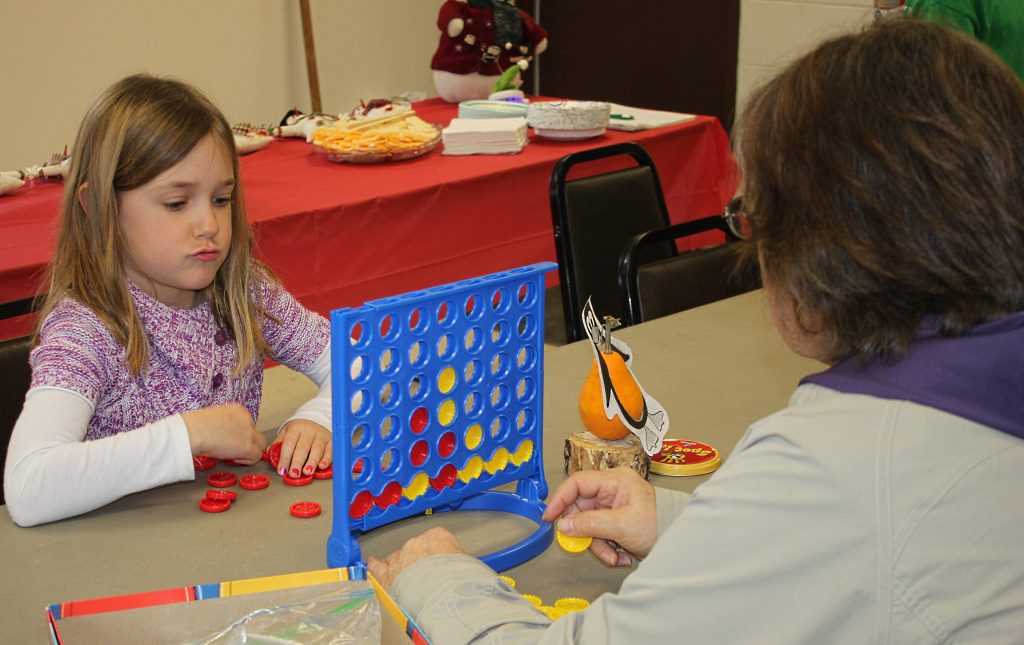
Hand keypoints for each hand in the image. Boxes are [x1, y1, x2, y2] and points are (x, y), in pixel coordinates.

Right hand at [183, 403, 266, 462]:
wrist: (192, 431)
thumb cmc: (193, 425)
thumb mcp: (213, 419)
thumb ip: (224, 424)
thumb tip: (223, 434)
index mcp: (238, 410)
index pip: (247, 423)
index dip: (238, 433)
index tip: (228, 439)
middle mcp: (247, 419)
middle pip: (255, 433)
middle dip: (247, 441)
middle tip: (232, 449)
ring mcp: (249, 433)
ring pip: (260, 444)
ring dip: (249, 451)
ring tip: (234, 455)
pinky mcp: (247, 447)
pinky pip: (256, 456)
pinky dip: (247, 460)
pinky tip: (234, 460)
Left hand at [275, 419, 330, 477]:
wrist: (317, 418)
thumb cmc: (300, 429)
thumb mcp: (287, 432)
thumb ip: (278, 443)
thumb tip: (267, 454)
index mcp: (295, 429)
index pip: (289, 444)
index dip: (285, 458)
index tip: (281, 470)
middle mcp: (309, 431)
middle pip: (303, 448)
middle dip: (298, 462)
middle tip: (294, 474)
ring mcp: (321, 435)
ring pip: (317, 449)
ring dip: (312, 462)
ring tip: (307, 472)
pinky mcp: (331, 440)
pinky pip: (330, 450)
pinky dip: (327, 459)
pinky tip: (322, 466)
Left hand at [367, 527, 465, 589]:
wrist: (445, 590)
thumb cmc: (461, 578)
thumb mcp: (469, 565)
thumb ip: (459, 564)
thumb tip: (463, 572)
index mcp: (439, 536)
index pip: (437, 540)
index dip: (437, 554)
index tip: (439, 562)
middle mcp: (417, 543)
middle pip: (415, 550)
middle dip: (418, 562)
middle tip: (425, 576)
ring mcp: (401, 557)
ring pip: (397, 559)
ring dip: (400, 567)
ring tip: (404, 578)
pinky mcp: (388, 574)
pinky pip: (378, 567)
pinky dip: (375, 566)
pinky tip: (372, 563)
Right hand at [542, 467, 657, 566]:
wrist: (680, 541)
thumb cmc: (658, 525)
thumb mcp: (621, 525)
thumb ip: (590, 524)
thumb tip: (564, 526)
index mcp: (614, 480)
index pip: (577, 483)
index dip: (561, 498)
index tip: (550, 517)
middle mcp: (612, 490)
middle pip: (581, 508)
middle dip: (585, 532)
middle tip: (585, 547)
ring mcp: (613, 506)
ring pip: (588, 524)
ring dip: (597, 544)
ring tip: (614, 557)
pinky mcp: (615, 520)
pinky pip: (599, 533)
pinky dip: (606, 547)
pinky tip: (620, 556)